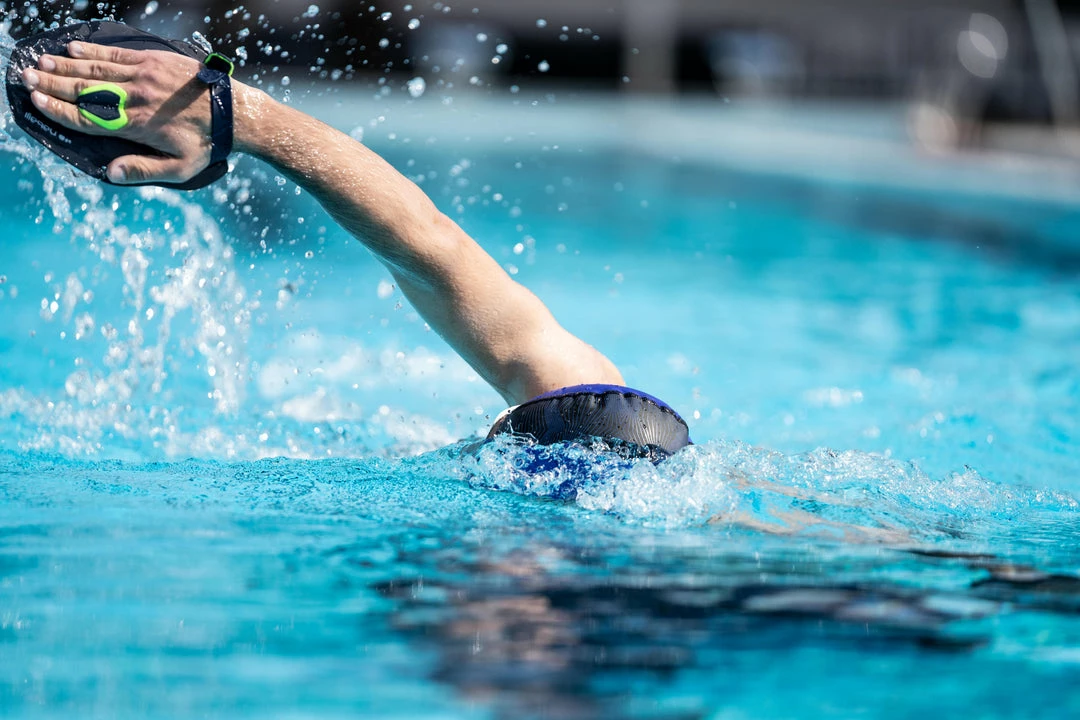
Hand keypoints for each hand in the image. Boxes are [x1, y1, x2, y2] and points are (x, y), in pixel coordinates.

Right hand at [22, 40, 212, 183]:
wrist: (234, 112)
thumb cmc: (206, 144)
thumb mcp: (180, 169)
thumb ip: (144, 171)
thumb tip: (112, 174)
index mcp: (137, 124)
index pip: (88, 117)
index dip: (59, 110)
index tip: (38, 102)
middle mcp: (136, 97)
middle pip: (85, 89)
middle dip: (53, 83)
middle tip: (27, 78)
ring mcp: (144, 75)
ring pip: (97, 68)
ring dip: (66, 65)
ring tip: (42, 63)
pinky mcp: (154, 60)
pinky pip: (117, 53)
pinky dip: (93, 51)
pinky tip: (74, 49)